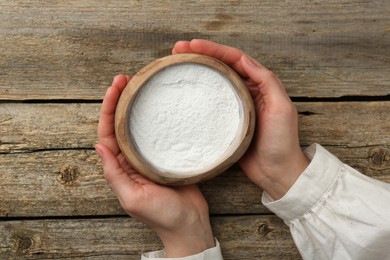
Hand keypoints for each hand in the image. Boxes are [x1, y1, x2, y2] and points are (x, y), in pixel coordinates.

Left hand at [95, 75, 214, 256]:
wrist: (190, 224)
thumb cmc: (162, 216)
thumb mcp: (132, 198)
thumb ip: (114, 174)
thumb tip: (99, 146)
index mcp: (120, 167)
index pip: (108, 133)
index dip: (108, 109)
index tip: (115, 87)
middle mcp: (132, 159)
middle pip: (121, 124)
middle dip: (120, 99)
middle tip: (126, 78)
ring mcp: (150, 156)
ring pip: (139, 125)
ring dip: (137, 104)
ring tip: (141, 84)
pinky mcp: (169, 155)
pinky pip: (160, 132)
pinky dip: (157, 116)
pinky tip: (162, 104)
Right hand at [173, 40, 308, 199]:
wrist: (277, 173)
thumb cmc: (282, 142)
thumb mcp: (282, 108)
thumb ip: (267, 82)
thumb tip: (245, 60)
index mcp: (260, 85)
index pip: (235, 59)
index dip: (214, 49)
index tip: (192, 45)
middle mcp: (246, 91)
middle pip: (221, 66)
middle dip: (200, 55)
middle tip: (177, 50)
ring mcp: (234, 106)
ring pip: (214, 82)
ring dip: (196, 70)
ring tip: (176, 64)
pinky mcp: (226, 122)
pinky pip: (210, 103)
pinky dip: (198, 93)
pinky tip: (184, 92)